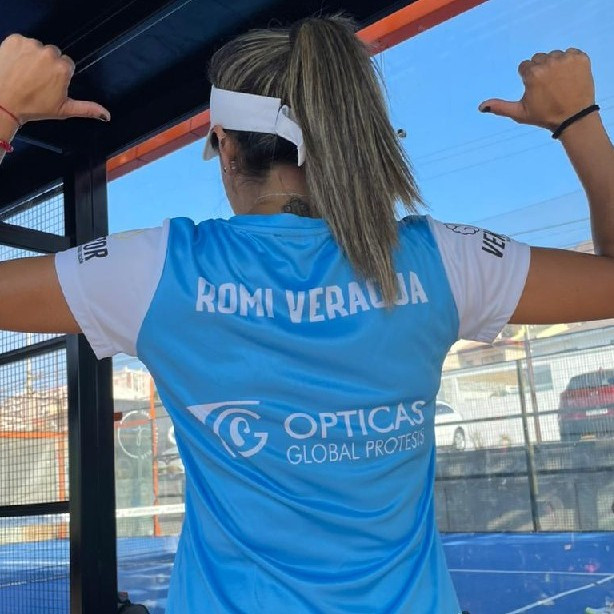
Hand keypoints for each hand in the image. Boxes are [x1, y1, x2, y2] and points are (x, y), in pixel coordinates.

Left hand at [0, 34, 109, 125]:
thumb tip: (107, 115)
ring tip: (24, 73)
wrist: (3, 101)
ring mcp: (31, 45)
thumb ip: (87, 109)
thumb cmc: (33, 107)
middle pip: (53, 54)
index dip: (58, 75)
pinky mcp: (15, 40)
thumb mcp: (63, 110)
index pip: (66, 64)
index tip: (49, 83)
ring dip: (33, 56)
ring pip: (37, 47)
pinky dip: (18, 50)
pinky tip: (15, 64)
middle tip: (36, 79)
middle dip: (47, 64)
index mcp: (63, 69)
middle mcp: (49, 53)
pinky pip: (22, 42)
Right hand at [479, 49, 594, 130]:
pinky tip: (570, 77)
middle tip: (548, 87)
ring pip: (554, 55)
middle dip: (541, 70)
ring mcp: (566, 59)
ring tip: (560, 83)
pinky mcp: (581, 58)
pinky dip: (570, 63)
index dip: (529, 79)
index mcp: (532, 74)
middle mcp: (548, 62)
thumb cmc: (544, 116)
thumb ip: (500, 107)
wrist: (574, 117)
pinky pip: (571, 53)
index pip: (525, 66)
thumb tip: (480, 107)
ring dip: (555, 66)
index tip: (537, 90)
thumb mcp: (520, 113)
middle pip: (539, 59)